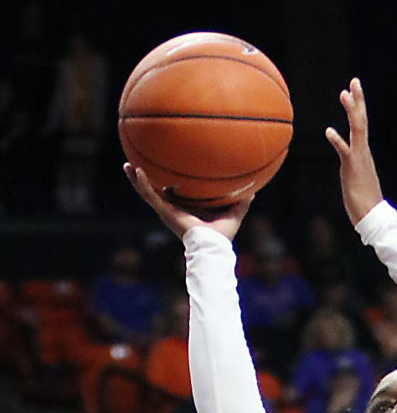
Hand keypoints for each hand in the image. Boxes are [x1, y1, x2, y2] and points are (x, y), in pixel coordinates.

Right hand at [124, 163, 252, 243]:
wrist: (212, 248)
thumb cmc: (222, 237)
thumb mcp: (233, 213)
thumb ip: (241, 202)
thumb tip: (253, 190)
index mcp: (184, 211)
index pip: (172, 196)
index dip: (166, 185)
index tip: (162, 172)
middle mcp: (172, 211)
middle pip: (155, 192)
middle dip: (145, 180)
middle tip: (136, 165)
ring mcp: (166, 211)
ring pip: (146, 193)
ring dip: (135, 179)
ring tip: (126, 164)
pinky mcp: (165, 212)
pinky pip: (150, 195)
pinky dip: (142, 183)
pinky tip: (135, 170)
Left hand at [326, 79, 383, 226]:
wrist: (373, 217)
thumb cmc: (364, 202)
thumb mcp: (356, 179)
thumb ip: (352, 168)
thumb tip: (350, 166)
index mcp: (363, 153)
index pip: (361, 125)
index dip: (357, 106)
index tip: (353, 89)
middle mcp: (363, 152)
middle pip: (361, 121)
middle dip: (358, 101)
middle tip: (354, 81)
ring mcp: (358, 159)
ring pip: (357, 130)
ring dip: (351, 111)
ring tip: (344, 94)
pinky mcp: (352, 169)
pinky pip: (344, 152)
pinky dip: (337, 141)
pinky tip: (328, 131)